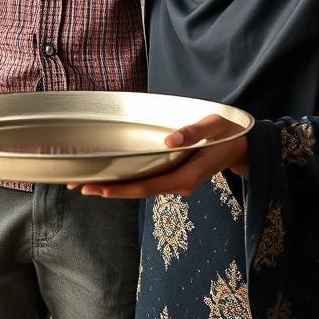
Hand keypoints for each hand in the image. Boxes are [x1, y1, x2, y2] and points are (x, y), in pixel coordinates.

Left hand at [67, 114, 248, 199]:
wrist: (243, 145)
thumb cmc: (227, 132)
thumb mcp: (214, 127)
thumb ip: (193, 132)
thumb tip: (169, 141)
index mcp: (185, 176)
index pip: (145, 186)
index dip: (119, 188)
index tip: (95, 188)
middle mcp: (177, 184)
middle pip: (137, 191)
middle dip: (107, 190)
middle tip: (75, 185)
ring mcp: (175, 182)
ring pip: (139, 189)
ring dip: (114, 187)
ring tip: (85, 182)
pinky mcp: (173, 176)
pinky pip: (146, 182)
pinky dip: (126, 181)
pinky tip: (111, 177)